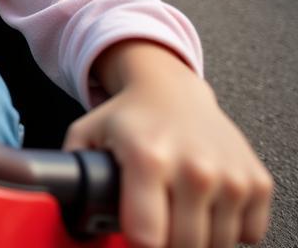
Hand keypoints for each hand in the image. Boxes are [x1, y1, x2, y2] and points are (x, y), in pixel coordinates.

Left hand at [65, 46, 271, 247]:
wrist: (171, 90)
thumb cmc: (128, 117)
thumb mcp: (86, 134)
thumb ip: (72, 171)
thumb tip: (64, 207)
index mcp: (148, 158)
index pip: (147, 237)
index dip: (136, 243)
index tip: (133, 234)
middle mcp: (193, 168)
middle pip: (182, 247)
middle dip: (165, 242)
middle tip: (155, 221)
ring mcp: (230, 175)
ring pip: (216, 246)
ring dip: (196, 237)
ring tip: (177, 209)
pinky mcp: (257, 181)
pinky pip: (248, 235)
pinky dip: (228, 229)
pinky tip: (206, 204)